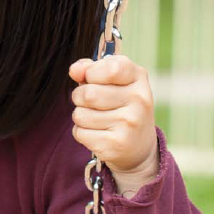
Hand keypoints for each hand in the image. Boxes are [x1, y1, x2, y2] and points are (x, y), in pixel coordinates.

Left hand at [69, 55, 158, 197]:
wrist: (138, 145)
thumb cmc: (120, 106)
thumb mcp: (113, 82)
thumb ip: (92, 70)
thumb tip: (75, 69)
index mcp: (138, 78)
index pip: (110, 68)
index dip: (91, 73)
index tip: (92, 78)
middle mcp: (138, 100)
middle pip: (87, 93)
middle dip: (80, 98)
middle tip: (93, 104)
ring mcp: (129, 123)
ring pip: (80, 115)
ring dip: (81, 117)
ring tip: (98, 120)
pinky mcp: (115, 144)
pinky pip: (79, 133)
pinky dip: (82, 133)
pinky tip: (99, 134)